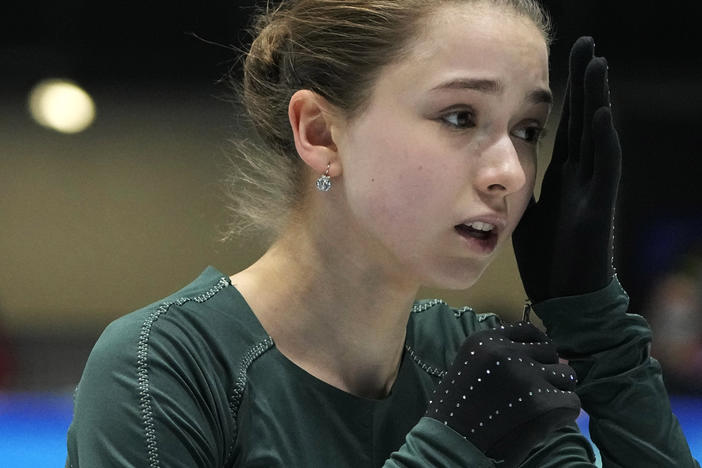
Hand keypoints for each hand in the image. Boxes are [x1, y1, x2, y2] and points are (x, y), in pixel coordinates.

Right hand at [426, 323, 579, 466]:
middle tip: (535, 391)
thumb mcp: (467, 367)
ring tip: (540, 407)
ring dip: (557, 390)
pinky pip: (572, 402)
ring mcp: (526, 375)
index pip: (528, 331)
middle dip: (546, 369)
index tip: (532, 365)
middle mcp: (506, 351)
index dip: (534, 349)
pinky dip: (564, 414)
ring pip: (565, 375)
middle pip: (549, 351)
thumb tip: (534, 352)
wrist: (450, 446)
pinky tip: (546, 423)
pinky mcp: (541, 402)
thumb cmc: (455, 412)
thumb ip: (495, 355)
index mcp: (484, 340)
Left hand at [512, 36, 621, 302]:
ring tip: (598, 63)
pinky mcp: (597, 208)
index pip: (565, 127)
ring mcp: (592, 190)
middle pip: (583, 120)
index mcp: (562, 177)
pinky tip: (602, 113)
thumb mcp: (524, 216)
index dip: (564, 96)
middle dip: (583, 84)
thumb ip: (518, 191)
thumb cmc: (546, 261)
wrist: (563, 299)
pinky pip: (605, 168)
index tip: (560, 65)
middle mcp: (580, 177)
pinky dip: (604, 140)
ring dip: (598, 99)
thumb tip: (500, 170)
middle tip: (584, 45)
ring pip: (598, 134)